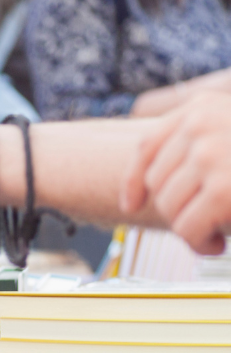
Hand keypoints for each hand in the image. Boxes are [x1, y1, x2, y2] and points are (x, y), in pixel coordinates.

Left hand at [121, 95, 230, 254]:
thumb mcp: (230, 135)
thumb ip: (201, 145)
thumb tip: (145, 188)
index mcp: (202, 109)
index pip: (146, 146)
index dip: (134, 181)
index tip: (131, 204)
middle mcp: (201, 125)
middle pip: (157, 183)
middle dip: (179, 211)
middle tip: (207, 223)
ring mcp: (210, 154)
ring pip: (169, 207)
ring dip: (191, 229)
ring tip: (217, 232)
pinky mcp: (222, 189)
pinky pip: (186, 227)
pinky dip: (200, 243)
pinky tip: (220, 242)